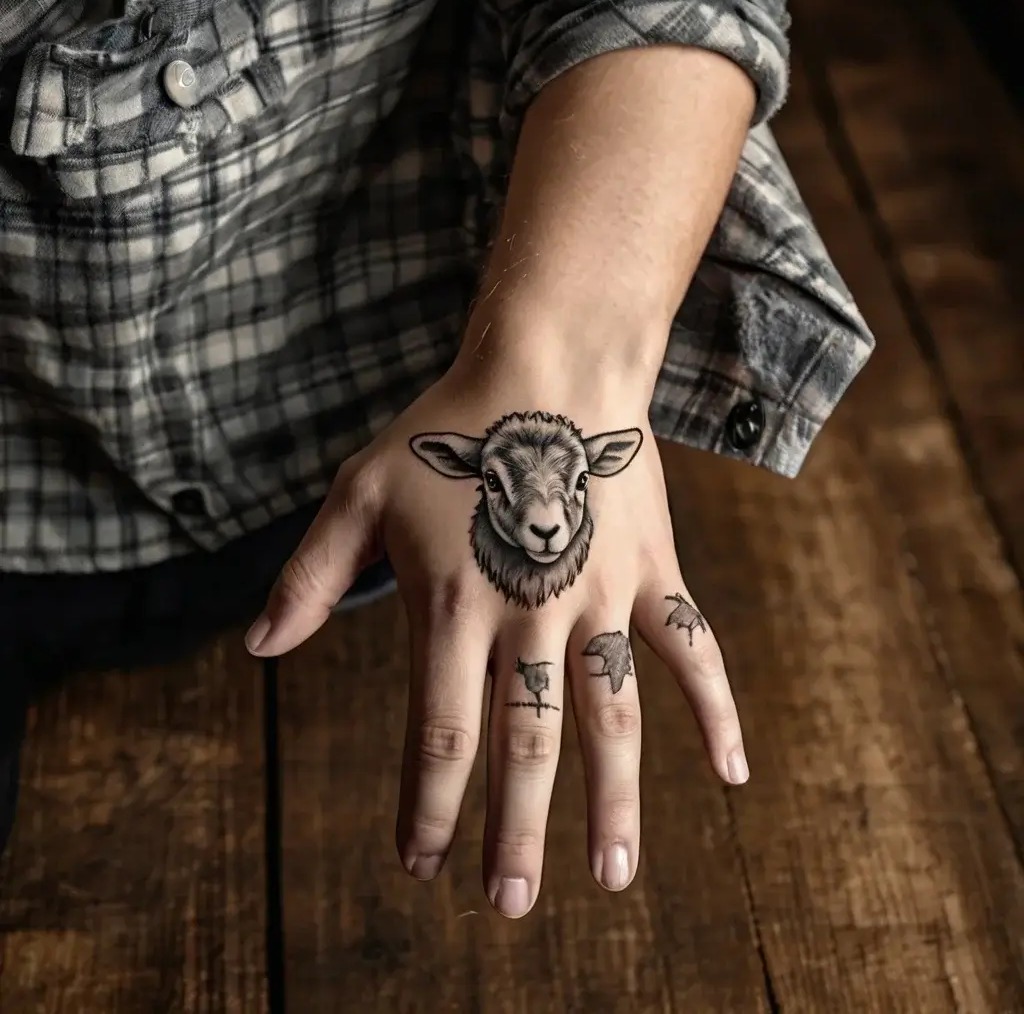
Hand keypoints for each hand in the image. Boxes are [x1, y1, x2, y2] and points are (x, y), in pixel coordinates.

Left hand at [245, 358, 747, 918]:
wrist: (547, 366)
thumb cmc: (447, 431)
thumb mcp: (358, 493)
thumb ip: (310, 578)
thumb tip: (257, 650)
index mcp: (455, 605)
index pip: (440, 733)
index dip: (428, 807)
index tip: (420, 865)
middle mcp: (530, 614)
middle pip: (526, 744)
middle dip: (513, 832)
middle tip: (507, 906)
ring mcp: (599, 596)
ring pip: (610, 717)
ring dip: (611, 801)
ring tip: (613, 877)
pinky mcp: (650, 572)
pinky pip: (692, 649)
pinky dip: (716, 710)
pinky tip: (732, 774)